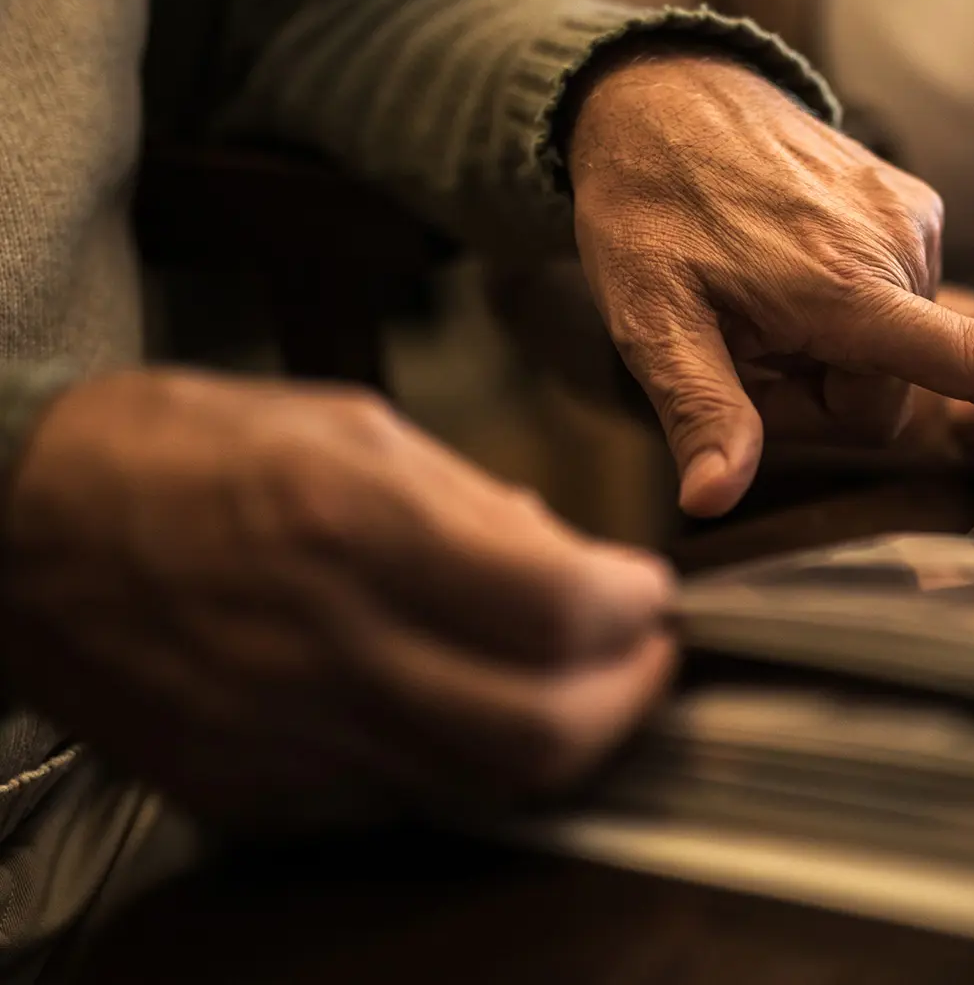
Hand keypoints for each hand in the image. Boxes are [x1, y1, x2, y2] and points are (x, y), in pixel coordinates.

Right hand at [0, 371, 675, 829]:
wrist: (14, 526)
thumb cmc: (182, 451)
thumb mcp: (347, 425)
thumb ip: (475, 503)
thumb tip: (577, 566)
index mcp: (354, 525)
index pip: (560, 609)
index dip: (636, 610)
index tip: (651, 593)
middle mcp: (323, 644)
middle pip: (541, 731)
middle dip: (626, 700)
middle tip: (644, 661)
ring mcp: (282, 735)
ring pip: (480, 788)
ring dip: (558, 744)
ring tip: (576, 691)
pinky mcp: (247, 792)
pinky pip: (397, 805)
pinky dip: (458, 768)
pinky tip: (467, 715)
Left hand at [567, 56, 973, 516]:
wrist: (662, 96)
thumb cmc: (648, 208)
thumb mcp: (652, 320)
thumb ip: (702, 410)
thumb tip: (716, 498)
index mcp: (846, 287)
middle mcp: (896, 248)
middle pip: (897, 386)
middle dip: (826, 392)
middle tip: (743, 349)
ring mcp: (908, 216)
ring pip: (899, 342)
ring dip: (836, 346)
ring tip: (758, 298)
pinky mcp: (907, 198)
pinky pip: (897, 291)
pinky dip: (850, 302)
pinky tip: (787, 268)